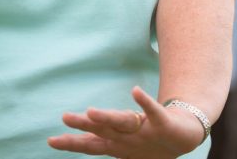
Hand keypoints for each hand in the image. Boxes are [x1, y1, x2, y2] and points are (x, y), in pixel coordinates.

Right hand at [48, 86, 204, 157]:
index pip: (91, 145)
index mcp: (118, 145)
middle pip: (103, 132)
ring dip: (108, 117)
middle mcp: (128, 140)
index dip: (71, 144)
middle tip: (65, 118)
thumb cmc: (153, 141)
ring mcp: (145, 132)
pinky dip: (144, 102)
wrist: (185, 138)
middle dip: (84, 127)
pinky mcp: (163, 124)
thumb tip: (82, 126)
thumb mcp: (127, 142)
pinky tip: (134, 90)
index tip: (51, 140)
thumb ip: (105, 135)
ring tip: (91, 110)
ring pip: (123, 123)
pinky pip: (153, 111)